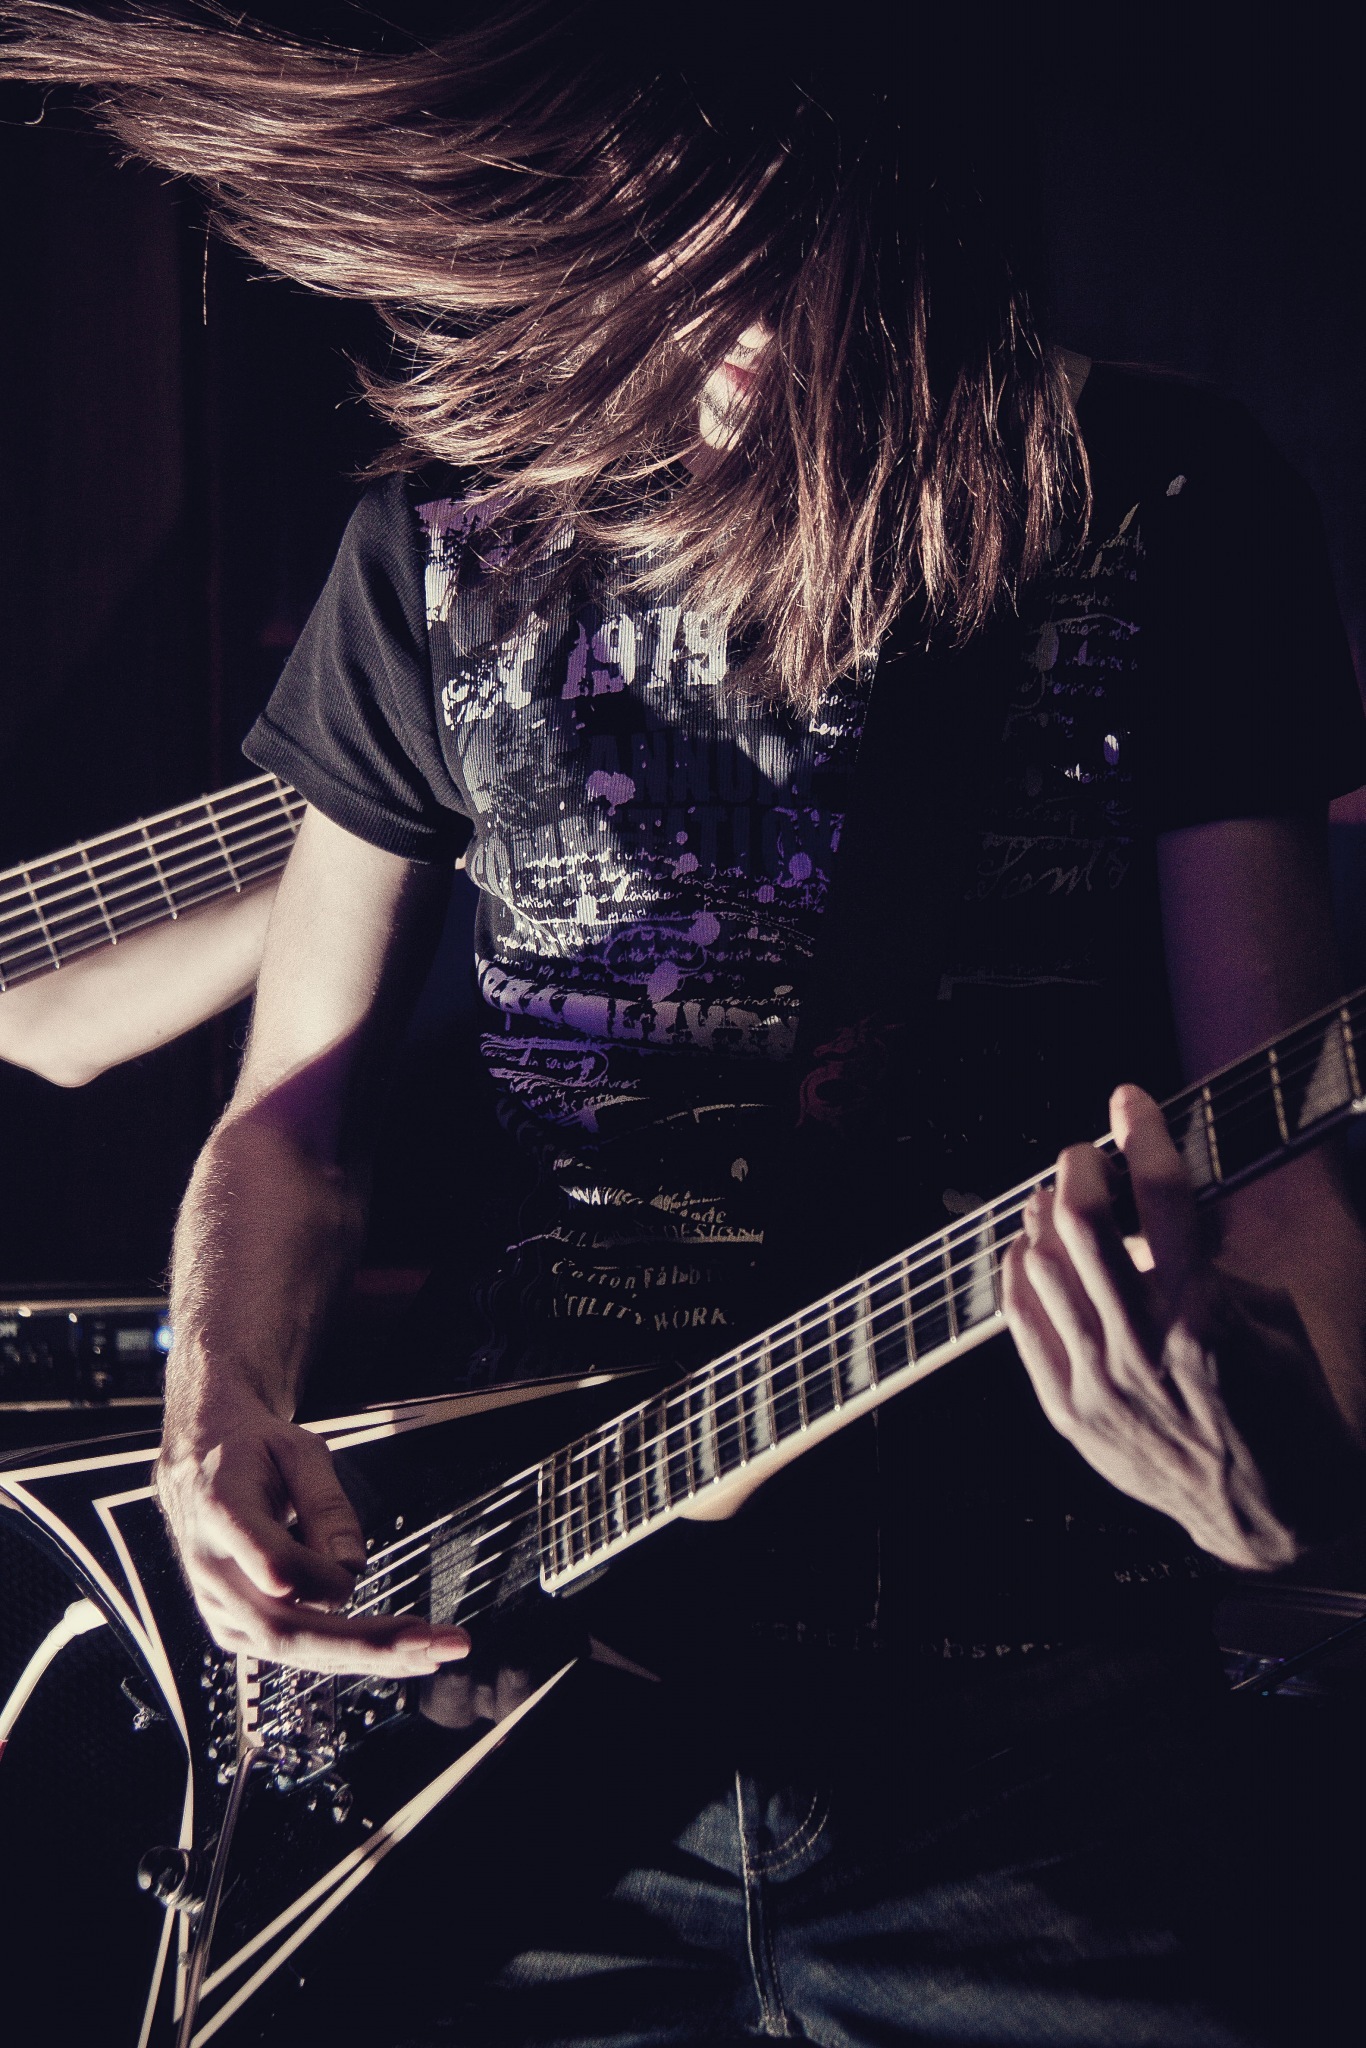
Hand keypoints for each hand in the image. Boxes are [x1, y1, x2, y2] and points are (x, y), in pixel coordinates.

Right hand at [155, 1397, 470, 1674]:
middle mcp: (213, 1571)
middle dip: (366, 1644)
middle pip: (287, 1629)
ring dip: (369, 1657)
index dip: (321, 1578)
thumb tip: (351, 1566)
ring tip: (434, 1651)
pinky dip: (349, 1654)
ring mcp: (220, 1607)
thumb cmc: (254, 1452)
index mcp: (222, 1513)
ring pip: (294, 1651)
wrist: (202, 1468)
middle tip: (431, 1644)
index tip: (353, 1569)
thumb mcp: (298, 1450)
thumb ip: (327, 1504)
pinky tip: (399, 1652)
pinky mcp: (235, 1628)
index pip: (273, 1567)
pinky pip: (294, 1650)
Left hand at [1001, 1084, 1335, 1570]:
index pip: (1164, 1196)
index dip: (1143, 1134)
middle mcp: (1143, 1346)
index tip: (1130, 1101)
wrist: (1275, 1518)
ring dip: (1044, 1218)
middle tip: (1084, 1150)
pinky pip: (1022, 1326)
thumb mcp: (1275, 1318)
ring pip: (1041, 1270)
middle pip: (1082, 1224)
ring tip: (1057, 1198)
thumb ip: (1217, 1257)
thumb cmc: (1288, 1411)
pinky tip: (1028, 1252)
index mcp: (1206, 1315)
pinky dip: (1020, 1276)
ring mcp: (1099, 1384)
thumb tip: (1166, 1202)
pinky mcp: (1071, 1415)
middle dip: (1078, 1167)